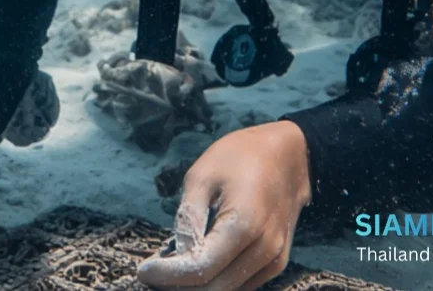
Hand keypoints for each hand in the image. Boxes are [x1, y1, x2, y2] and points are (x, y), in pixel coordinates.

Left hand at [137, 121, 311, 290]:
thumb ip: (188, 217)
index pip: (201, 267)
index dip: (168, 275)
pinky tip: (196, 267)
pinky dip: (217, 282)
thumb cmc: (241, 157)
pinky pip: (242, 284)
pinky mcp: (277, 262)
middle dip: (178, 285)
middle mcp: (264, 248)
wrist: (289, 156)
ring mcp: (275, 258)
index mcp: (244, 224)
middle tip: (152, 274)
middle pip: (215, 287)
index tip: (143, 271)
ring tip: (170, 270)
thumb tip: (175, 253)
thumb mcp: (203, 176)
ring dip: (197, 287)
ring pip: (228, 290)